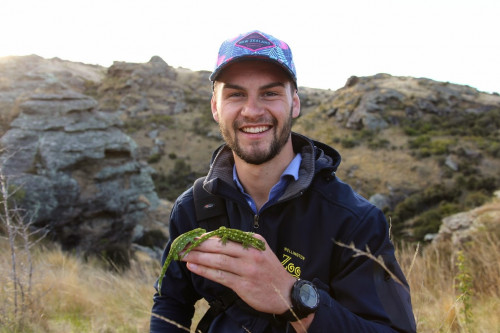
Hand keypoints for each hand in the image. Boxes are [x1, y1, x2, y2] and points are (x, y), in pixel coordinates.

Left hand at [181, 234, 295, 314]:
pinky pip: (220, 276)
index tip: (192, 237)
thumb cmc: (270, 272)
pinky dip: (204, 270)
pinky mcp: (243, 285)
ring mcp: (247, 269)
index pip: (226, 236)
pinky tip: (193, 267)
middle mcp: (251, 253)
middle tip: (182, 244)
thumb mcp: (261, 251)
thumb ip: (243, 245)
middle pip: (219, 246)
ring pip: (217, 260)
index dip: (206, 237)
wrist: (287, 294)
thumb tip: (215, 241)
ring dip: (197, 257)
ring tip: (183, 255)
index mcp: (254, 241)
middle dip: (198, 245)